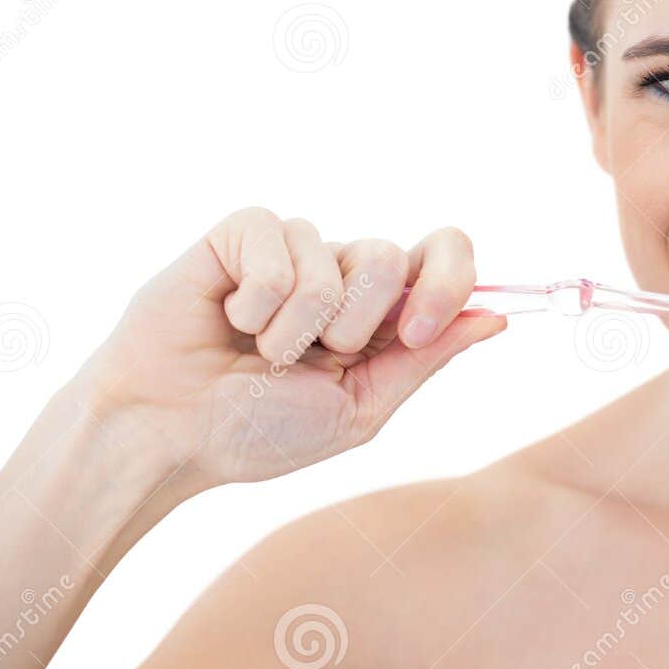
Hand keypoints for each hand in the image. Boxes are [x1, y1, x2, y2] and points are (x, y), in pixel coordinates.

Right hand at [71, 207, 505, 487]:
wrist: (170, 435)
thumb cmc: (258, 430)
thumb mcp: (360, 408)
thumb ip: (427, 359)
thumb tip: (498, 317)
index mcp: (383, 312)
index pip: (444, 254)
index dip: (447, 280)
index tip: (418, 328)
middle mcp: (343, 272)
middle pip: (392, 255)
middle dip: (357, 322)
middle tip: (315, 358)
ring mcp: (295, 248)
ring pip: (336, 254)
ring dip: (297, 326)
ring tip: (260, 352)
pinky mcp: (242, 234)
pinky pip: (277, 242)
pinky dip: (255, 301)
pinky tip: (227, 321)